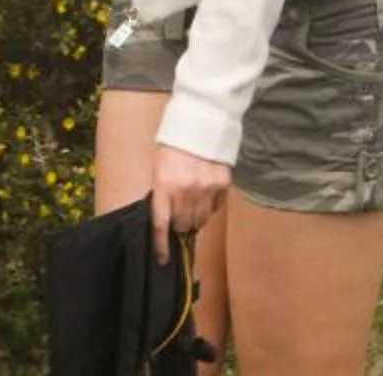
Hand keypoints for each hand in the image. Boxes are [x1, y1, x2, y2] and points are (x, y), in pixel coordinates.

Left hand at [148, 145, 231, 264]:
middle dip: (180, 224)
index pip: (161, 224)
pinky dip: (211, 205)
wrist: (200, 121)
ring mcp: (206, 188)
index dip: (161, 245)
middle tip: (180, 215)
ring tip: (193, 203)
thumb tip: (169, 221)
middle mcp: (185, 190)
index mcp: (164, 185)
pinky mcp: (222, 184)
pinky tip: (206, 191)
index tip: (163, 259)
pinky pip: (216, 207)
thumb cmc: (174, 145)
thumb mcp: (159, 168)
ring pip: (202, 220)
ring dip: (196, 217)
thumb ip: (163, 195)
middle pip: (184, 225)